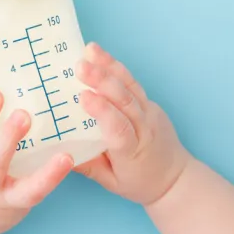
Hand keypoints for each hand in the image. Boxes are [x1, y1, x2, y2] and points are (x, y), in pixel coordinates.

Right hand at [75, 43, 191, 205]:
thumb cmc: (139, 182)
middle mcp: (144, 128)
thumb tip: (59, 153)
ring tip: (90, 50)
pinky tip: (100, 56)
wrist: (174, 177)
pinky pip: (133, 83)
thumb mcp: (110, 182)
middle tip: (80, 66)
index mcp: (132, 151)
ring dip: (109, 66)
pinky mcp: (150, 103)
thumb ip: (87, 166)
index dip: (102, 110)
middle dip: (103, 80)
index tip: (83, 96)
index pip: (118, 127)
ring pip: (130, 86)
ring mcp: (151, 112)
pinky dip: (116, 68)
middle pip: (125, 100)